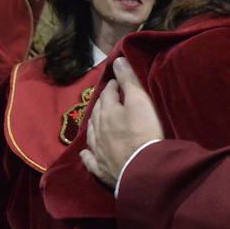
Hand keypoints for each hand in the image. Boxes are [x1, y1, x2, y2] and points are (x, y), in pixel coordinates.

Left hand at [80, 57, 164, 188]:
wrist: (143, 169)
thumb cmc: (144, 132)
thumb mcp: (140, 101)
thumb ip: (129, 81)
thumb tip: (117, 59)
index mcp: (108, 112)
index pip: (107, 93)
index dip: (113, 85)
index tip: (117, 81)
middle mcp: (98, 130)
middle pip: (97, 113)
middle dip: (102, 103)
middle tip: (108, 98)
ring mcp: (98, 151)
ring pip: (91, 134)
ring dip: (93, 125)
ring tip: (96, 120)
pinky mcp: (101, 169)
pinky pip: (90, 160)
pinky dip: (87, 154)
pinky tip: (85, 152)